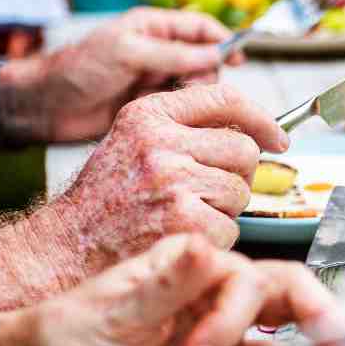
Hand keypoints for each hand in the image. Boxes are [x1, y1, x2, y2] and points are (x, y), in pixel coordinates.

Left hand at [7, 8, 242, 142]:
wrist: (46, 106)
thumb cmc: (79, 69)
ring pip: (195, 87)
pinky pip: (180, 109)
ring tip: (177, 105)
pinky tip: (176, 121)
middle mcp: (158, 53)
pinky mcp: (150, 107)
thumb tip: (213, 55)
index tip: (239, 57)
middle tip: (193, 88)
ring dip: (194, 96)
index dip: (223, 40)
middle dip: (207, 74)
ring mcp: (154, 80)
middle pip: (204, 60)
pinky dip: (184, 114)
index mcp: (153, 28)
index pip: (200, 27)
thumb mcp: (126, 52)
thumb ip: (171, 54)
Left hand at [10, 234, 344, 345]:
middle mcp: (214, 295)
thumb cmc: (66, 331)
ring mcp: (217, 331)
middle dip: (316, 317)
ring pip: (283, 333)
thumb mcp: (114, 308)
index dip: (239, 314)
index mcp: (194, 270)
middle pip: (286, 296)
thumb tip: (205, 247)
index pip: (250, 279)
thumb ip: (165, 282)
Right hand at [34, 84, 286, 268]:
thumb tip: (251, 129)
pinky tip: (182, 237)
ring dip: (224, 210)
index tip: (277, 138)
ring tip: (184, 215)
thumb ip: (183, 126)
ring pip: (240, 191)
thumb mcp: (133, 140)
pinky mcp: (184, 222)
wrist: (67, 248)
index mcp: (150, 114)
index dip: (262, 119)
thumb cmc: (106, 198)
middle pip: (244, 150)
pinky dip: (215, 239)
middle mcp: (161, 141)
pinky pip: (232, 228)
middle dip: (236, 175)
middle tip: (205, 193)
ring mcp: (173, 181)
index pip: (226, 98)